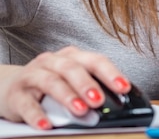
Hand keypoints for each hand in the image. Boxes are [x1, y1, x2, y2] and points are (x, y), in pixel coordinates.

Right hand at [0, 46, 130, 129]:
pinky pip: (26, 104)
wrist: (10, 88)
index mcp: (72, 56)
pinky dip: (37, 115)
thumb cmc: (50, 84)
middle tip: (99, 100)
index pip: (95, 61)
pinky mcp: (15, 94)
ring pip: (51, 82)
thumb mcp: (72, 81)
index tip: (124, 87)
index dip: (110, 73)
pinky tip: (47, 125)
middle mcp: (53, 61)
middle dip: (87, 84)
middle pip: (72, 68)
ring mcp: (32, 75)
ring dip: (67, 96)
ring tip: (80, 110)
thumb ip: (91, 88)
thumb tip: (117, 103)